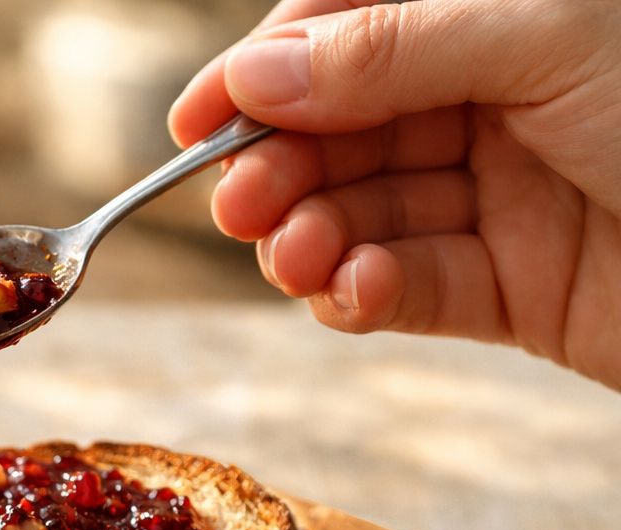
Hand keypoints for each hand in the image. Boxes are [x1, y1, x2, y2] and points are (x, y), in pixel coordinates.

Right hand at [171, 0, 620, 391]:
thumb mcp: (542, 38)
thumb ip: (390, 51)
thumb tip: (257, 70)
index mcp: (502, 17)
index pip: (349, 30)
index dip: (265, 73)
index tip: (195, 122)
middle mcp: (494, 99)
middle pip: (342, 131)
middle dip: (283, 168)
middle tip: (242, 204)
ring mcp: (500, 195)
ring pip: (362, 213)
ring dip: (312, 239)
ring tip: (295, 256)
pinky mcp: (511, 287)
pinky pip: (410, 287)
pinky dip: (365, 294)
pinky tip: (350, 291)